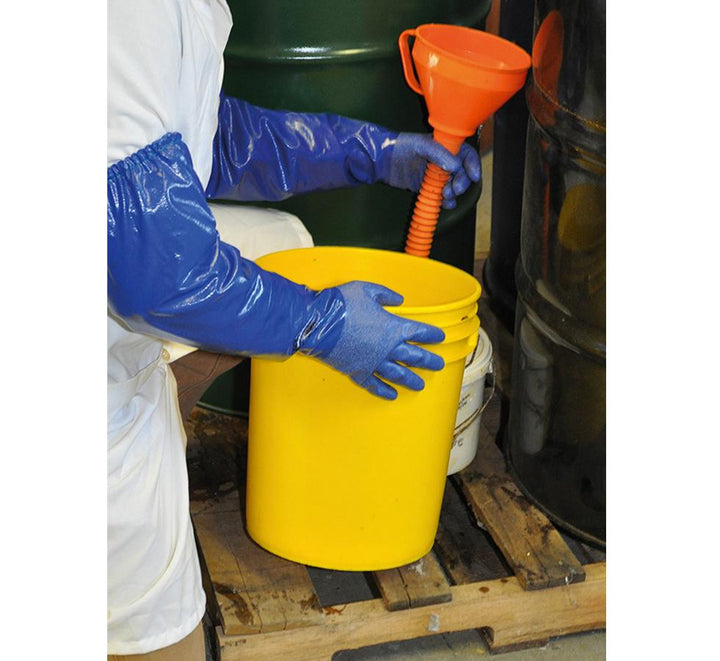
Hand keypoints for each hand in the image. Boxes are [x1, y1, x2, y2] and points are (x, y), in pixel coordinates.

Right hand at [300, 281, 444, 399]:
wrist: (318, 323)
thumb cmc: (342, 304)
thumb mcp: (366, 289)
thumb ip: (385, 294)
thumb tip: (398, 299)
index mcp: (393, 327)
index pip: (419, 331)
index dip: (431, 334)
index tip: (439, 337)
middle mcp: (387, 348)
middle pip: (414, 356)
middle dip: (428, 360)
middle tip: (438, 365)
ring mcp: (373, 362)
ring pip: (398, 374)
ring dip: (411, 380)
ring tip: (420, 385)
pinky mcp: (358, 371)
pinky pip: (374, 384)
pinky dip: (383, 390)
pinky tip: (391, 395)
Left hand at [384, 133, 480, 208]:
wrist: (381, 161)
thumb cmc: (399, 147)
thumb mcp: (420, 145)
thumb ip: (439, 154)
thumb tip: (455, 167)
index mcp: (444, 146)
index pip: (466, 155)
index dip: (472, 165)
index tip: (474, 176)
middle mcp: (443, 161)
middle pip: (462, 173)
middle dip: (462, 182)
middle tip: (452, 189)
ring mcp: (435, 175)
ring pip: (453, 186)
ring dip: (454, 193)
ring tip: (445, 195)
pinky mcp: (428, 187)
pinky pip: (442, 196)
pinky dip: (446, 201)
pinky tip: (444, 203)